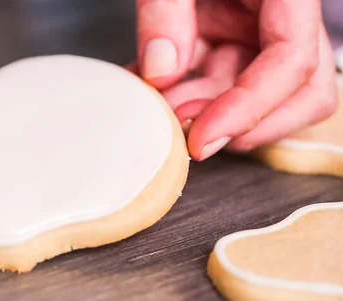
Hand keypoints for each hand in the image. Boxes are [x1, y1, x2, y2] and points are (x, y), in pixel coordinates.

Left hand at [132, 0, 337, 160]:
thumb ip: (165, 10)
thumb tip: (160, 72)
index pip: (294, 62)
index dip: (252, 108)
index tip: (203, 137)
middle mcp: (280, 16)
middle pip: (295, 93)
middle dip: (240, 123)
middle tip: (184, 134)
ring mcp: (254, 30)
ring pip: (255, 97)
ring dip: (212, 115)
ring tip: (163, 110)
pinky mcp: (227, 38)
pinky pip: (218, 81)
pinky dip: (187, 96)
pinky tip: (154, 93)